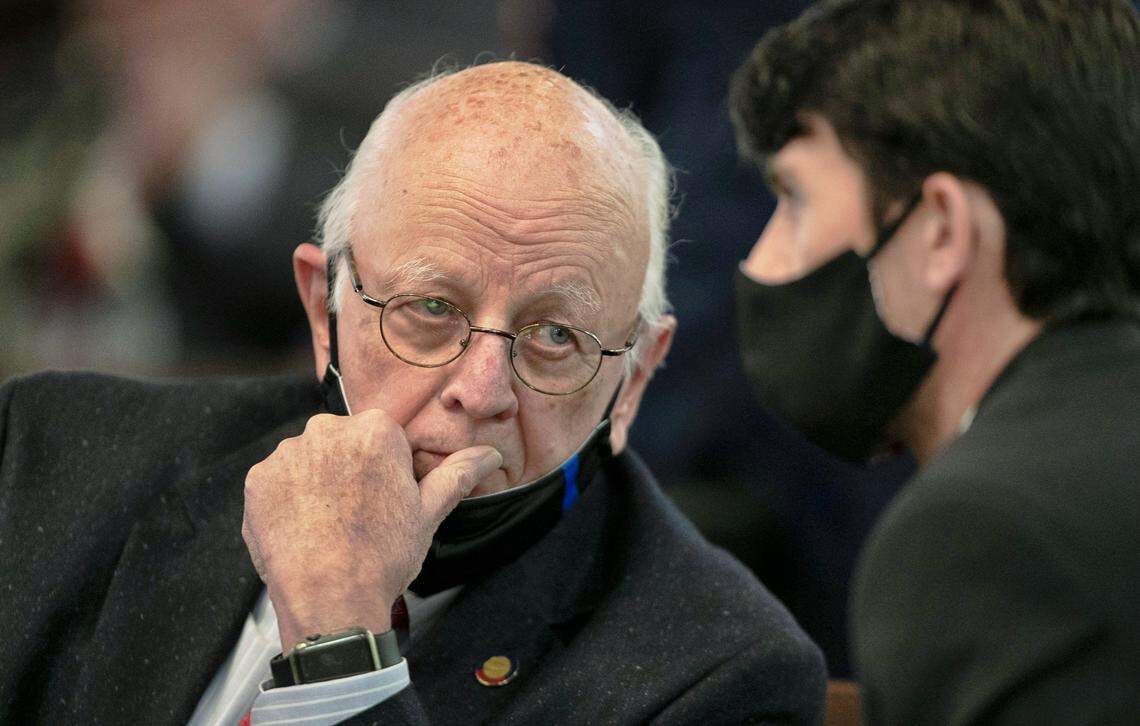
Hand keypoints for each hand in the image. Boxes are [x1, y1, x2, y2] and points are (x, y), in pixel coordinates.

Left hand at [242, 409, 501, 652]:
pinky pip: (277, 481)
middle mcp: (327, 430)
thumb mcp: (428, 513)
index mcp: (375, 431)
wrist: (329, 599)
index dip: (386, 471)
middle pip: (343, 443)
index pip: (383, 438)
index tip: (384, 501)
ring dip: (316, 483)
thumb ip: (458, 474)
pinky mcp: (258, 479)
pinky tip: (303, 529)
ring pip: (309, 460)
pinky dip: (287, 500)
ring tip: (328, 526)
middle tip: (358, 516)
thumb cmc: (383, 556)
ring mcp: (288, 454)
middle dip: (350, 470)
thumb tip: (490, 454)